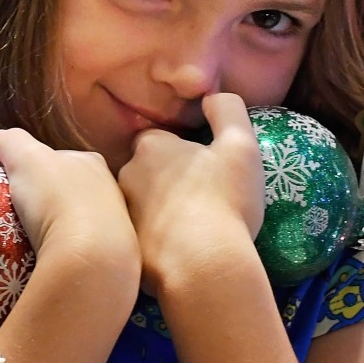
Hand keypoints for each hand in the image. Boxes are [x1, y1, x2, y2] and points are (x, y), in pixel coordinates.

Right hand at [0, 128, 140, 277]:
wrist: (88, 255)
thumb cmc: (56, 198)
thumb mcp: (25, 158)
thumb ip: (10, 142)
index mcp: (91, 162)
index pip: (59, 159)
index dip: (36, 168)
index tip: (17, 184)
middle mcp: (108, 189)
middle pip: (70, 189)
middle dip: (49, 198)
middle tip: (23, 214)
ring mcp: (114, 223)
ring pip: (79, 218)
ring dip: (59, 226)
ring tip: (34, 239)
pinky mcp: (110, 253)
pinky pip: (83, 247)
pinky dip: (67, 249)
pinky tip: (52, 256)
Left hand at [117, 93, 264, 296]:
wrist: (202, 266)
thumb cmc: (224, 200)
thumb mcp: (242, 145)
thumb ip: (228, 110)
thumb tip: (211, 97)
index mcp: (151, 148)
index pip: (157, 139)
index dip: (179, 151)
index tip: (200, 167)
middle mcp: (126, 176)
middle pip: (145, 173)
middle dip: (165, 182)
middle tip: (198, 200)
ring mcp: (121, 216)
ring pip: (140, 207)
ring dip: (159, 213)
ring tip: (190, 230)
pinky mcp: (123, 251)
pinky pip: (141, 240)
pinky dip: (156, 244)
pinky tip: (180, 255)